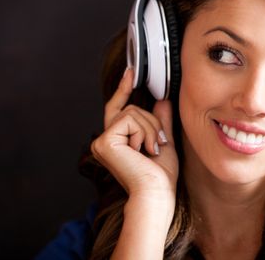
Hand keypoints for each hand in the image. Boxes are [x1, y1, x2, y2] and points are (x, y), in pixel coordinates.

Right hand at [91, 68, 178, 203]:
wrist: (156, 191)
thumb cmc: (159, 174)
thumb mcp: (162, 140)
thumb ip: (159, 121)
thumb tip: (162, 100)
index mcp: (117, 140)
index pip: (118, 108)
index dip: (123, 89)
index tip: (130, 72)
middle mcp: (105, 139)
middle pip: (130, 108)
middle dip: (151, 122)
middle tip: (159, 143)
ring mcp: (102, 140)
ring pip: (131, 112)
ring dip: (150, 129)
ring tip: (152, 149)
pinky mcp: (105, 141)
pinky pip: (129, 119)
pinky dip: (143, 132)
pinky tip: (143, 150)